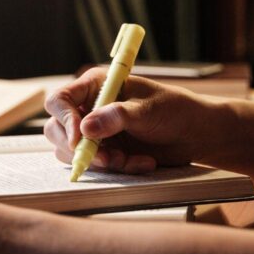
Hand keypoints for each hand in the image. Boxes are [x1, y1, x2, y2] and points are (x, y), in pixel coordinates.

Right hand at [44, 68, 225, 172]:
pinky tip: (142, 162)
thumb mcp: (147, 110)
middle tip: (108, 159)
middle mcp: (90, 107)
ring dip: (102, 161)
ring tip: (131, 160)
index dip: (64, 119)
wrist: (196, 134)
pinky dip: (118, 168)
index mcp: (96, 85)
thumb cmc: (175, 110)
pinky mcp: (105, 151)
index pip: (60, 100)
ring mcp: (95, 131)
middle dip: (81, 148)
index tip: (79, 139)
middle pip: (57, 129)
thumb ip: (117, 117)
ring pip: (73, 152)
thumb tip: (85, 129)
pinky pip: (97, 165)